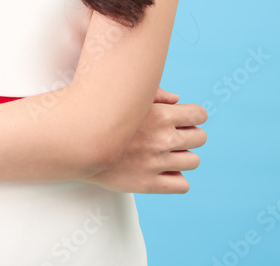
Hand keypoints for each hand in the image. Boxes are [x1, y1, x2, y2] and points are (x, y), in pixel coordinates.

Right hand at [89, 87, 206, 193]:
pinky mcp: (149, 183)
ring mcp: (157, 162)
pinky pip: (182, 185)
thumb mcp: (129, 97)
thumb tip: (178, 100)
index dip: (194, 116)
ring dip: (183, 156)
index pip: (199, 115)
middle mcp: (163, 138)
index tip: (185, 119)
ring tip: (166, 153)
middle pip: (200, 138)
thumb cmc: (103, 114)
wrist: (78, 142)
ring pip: (193, 161)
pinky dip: (176, 178)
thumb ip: (156, 95)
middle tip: (174, 135)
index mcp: (161, 114)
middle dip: (190, 135)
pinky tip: (163, 170)